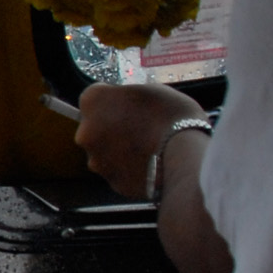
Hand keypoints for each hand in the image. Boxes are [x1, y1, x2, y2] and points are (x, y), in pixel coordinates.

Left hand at [75, 83, 206, 198]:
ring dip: (119, 151)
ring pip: (105, 153)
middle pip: (95, 127)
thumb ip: (129, 96)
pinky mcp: (112, 183)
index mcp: (93, 101)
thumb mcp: (151, 89)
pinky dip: (130, 170)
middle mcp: (85, 132)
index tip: (130, 104)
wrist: (187, 157)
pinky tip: (151, 165)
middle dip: (113, 127)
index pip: (95, 96)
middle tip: (140, 127)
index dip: (114, 100)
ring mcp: (97, 161)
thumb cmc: (173, 115)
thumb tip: (128, 103)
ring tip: (148, 149)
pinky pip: (119, 173)